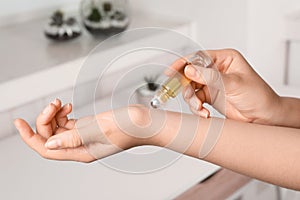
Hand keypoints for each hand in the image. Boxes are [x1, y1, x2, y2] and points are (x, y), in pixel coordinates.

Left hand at [14, 99, 149, 161]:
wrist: (144, 122)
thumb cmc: (129, 127)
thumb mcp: (99, 130)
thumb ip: (73, 137)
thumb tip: (50, 144)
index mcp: (82, 152)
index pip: (48, 150)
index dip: (30, 137)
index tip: (19, 123)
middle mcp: (80, 146)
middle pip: (51, 137)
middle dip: (46, 120)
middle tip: (53, 104)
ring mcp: (83, 137)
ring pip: (58, 129)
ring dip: (54, 115)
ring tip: (60, 103)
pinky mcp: (88, 128)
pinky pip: (67, 124)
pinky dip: (63, 114)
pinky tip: (66, 106)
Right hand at [168, 49, 280, 124]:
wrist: (264, 117)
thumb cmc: (258, 96)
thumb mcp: (234, 83)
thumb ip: (210, 77)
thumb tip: (189, 69)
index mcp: (224, 59)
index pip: (198, 57)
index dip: (183, 63)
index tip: (171, 71)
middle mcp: (216, 70)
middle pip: (191, 73)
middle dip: (187, 85)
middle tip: (188, 95)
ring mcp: (212, 84)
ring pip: (191, 88)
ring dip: (191, 99)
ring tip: (199, 108)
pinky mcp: (210, 96)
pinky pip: (195, 100)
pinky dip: (196, 108)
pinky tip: (204, 113)